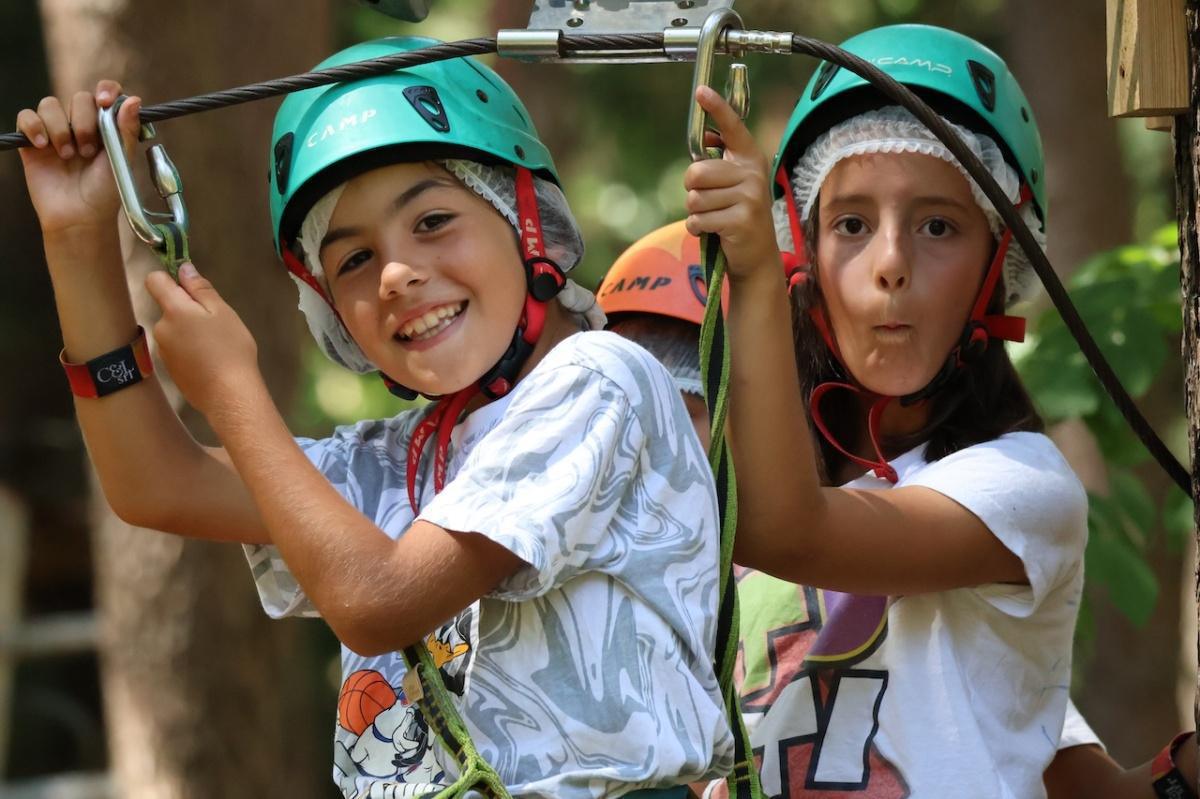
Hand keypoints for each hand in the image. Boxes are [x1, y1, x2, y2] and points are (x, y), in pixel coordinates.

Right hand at [16, 81, 139, 236]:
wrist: (79, 217)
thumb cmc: (105, 193)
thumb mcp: (122, 161)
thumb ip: (126, 131)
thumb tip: (135, 100)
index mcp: (106, 127)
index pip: (106, 93)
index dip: (105, 90)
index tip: (104, 102)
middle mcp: (81, 124)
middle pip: (79, 98)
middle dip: (84, 122)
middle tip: (88, 151)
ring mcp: (56, 131)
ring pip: (50, 104)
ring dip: (60, 128)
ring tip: (68, 156)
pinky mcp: (32, 141)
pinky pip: (26, 117)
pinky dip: (34, 127)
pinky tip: (43, 146)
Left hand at [145, 263, 261, 416]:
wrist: (228, 395)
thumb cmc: (230, 350)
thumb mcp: (223, 313)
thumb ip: (201, 289)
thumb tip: (183, 268)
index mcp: (173, 311)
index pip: (154, 280)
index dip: (170, 278)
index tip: (191, 288)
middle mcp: (160, 328)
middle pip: (168, 307)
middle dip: (187, 310)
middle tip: (216, 323)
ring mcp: (162, 351)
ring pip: (174, 329)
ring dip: (189, 331)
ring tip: (215, 346)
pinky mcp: (169, 369)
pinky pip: (177, 349)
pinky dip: (190, 350)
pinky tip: (209, 362)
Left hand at [683, 86, 780, 282]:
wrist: (756, 256)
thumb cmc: (736, 214)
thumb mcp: (731, 184)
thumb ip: (718, 162)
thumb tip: (704, 135)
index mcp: (749, 159)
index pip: (732, 127)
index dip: (716, 108)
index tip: (701, 91)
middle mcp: (752, 174)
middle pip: (696, 172)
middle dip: (692, 190)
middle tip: (707, 201)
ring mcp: (749, 197)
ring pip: (694, 199)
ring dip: (696, 213)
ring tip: (714, 218)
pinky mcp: (741, 220)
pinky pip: (698, 220)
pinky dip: (697, 229)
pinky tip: (713, 231)